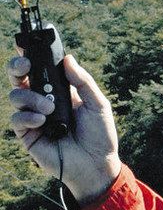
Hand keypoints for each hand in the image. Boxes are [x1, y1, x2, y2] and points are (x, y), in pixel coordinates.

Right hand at [7, 53, 120, 204]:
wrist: (97, 165)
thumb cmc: (100, 136)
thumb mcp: (97, 105)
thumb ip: (82, 82)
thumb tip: (68, 58)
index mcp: (58, 91)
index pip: (39, 69)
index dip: (29, 55)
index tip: (26, 44)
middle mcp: (42, 101)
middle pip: (19, 77)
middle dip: (18, 66)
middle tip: (26, 65)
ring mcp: (34, 117)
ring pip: (15, 96)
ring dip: (30, 97)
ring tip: (49, 109)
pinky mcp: (28, 135)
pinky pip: (17, 119)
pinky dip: (27, 116)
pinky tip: (41, 120)